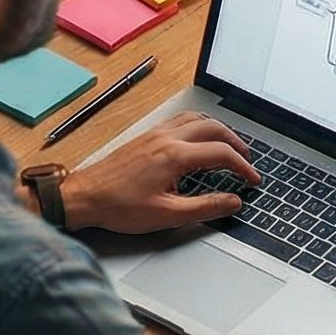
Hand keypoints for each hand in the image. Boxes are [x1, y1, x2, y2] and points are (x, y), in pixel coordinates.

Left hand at [57, 112, 257, 234]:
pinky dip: (198, 126)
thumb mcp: (167, 215)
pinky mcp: (145, 137)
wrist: (84, 197)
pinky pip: (179, 120)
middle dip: (236, 143)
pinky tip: (196, 139)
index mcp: (175, 156)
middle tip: (246, 160)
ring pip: (196, 119)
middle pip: (214, 128)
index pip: (222, 154)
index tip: (252, 180)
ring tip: (227, 145)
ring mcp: (155, 134)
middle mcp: (167, 138)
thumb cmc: (119, 207)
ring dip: (217, 130)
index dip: (243, 167)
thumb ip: (205, 207)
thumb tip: (232, 202)